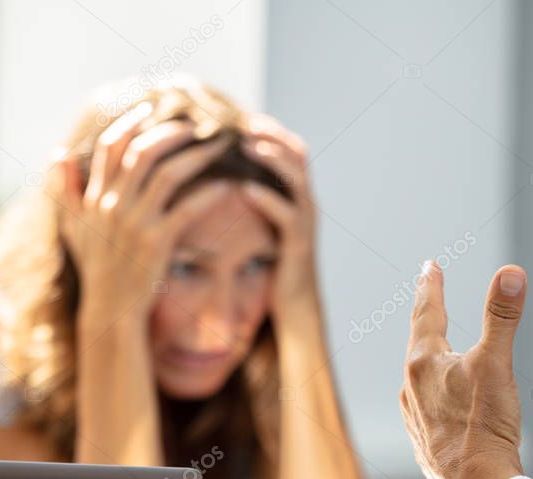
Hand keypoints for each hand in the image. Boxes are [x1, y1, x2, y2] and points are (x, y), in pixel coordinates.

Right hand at [55, 101, 234, 324]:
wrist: (110, 312)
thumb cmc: (98, 270)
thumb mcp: (73, 229)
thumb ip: (64, 190)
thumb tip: (57, 153)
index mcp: (94, 198)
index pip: (111, 146)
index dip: (132, 122)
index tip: (153, 108)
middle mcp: (112, 206)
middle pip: (142, 152)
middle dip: (172, 132)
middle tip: (196, 124)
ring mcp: (134, 224)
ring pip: (168, 174)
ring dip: (197, 155)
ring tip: (219, 145)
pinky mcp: (157, 243)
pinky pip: (187, 209)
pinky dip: (209, 193)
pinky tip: (228, 185)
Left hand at [237, 113, 319, 320]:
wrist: (295, 310)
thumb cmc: (273, 268)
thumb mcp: (264, 228)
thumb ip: (255, 201)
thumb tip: (226, 177)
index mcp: (296, 197)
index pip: (289, 149)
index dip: (269, 129)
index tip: (240, 115)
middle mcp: (306, 204)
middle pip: (298, 154)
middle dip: (273, 133)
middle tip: (244, 120)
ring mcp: (306, 223)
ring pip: (297, 179)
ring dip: (273, 159)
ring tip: (248, 145)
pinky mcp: (299, 245)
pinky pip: (288, 215)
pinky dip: (268, 199)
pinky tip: (245, 189)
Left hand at [399, 261, 527, 478]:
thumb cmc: (483, 429)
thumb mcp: (497, 364)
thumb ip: (502, 317)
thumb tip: (510, 273)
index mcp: (424, 363)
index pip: (427, 312)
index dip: (430, 286)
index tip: (428, 266)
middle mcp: (411, 387)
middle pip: (419, 342)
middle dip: (426, 316)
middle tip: (427, 293)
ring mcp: (415, 416)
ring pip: (420, 376)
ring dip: (429, 357)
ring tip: (435, 346)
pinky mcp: (425, 442)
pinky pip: (426, 405)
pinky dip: (435, 391)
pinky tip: (441, 402)